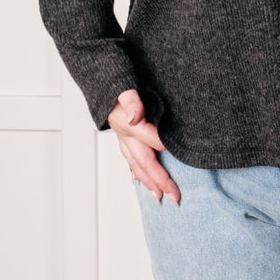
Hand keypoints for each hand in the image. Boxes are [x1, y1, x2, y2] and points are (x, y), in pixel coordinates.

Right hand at [107, 88, 180, 204]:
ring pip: (137, 165)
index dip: (164, 147)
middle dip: (160, 180)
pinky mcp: (123, 139)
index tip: (179, 157)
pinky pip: (130, 159)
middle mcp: (126, 136)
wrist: (100, 82)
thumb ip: (130, 100)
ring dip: (149, 182)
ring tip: (159, 197)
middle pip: (145, 161)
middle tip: (174, 196)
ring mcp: (123, 139)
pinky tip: (139, 180)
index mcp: (128, 124)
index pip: (150, 139)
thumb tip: (135, 117)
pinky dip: (136, 172)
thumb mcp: (124, 87)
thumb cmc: (115, 84)